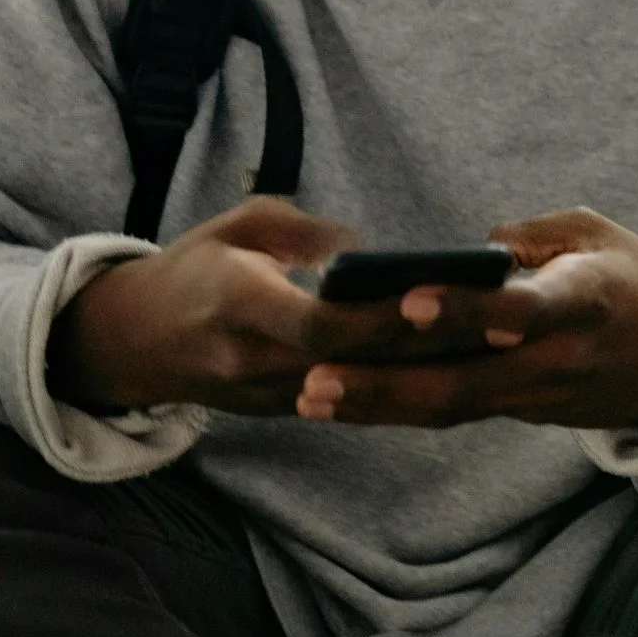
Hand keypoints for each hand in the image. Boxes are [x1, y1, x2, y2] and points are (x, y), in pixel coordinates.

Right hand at [47, 198, 477, 414]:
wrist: (135, 342)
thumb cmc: (196, 268)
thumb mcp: (237, 226)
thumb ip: (298, 231)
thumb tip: (361, 250)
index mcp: (240, 305)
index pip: (317, 325)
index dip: (375, 319)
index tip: (431, 298)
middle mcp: (257, 361)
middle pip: (357, 362)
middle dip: (428, 347)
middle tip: (503, 323)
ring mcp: (273, 395)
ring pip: (364, 389)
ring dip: (430, 370)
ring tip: (502, 343)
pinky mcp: (289, 411)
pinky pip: (355, 400)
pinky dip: (405, 384)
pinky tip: (465, 367)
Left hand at [297, 208, 637, 431]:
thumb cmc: (635, 280)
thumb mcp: (598, 233)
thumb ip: (535, 236)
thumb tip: (477, 249)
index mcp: (585, 300)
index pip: (522, 310)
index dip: (467, 310)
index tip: (410, 303)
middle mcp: (557, 359)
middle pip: (466, 381)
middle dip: (387, 383)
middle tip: (316, 378)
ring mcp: (538, 395)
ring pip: (452, 408)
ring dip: (379, 406)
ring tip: (311, 397)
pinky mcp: (523, 411)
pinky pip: (456, 411)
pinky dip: (399, 406)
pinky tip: (341, 399)